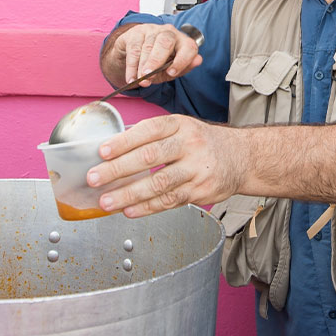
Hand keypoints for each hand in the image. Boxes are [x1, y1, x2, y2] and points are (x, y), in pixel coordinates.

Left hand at [85, 115, 243, 217]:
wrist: (241, 157)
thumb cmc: (202, 142)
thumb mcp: (181, 128)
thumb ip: (152, 136)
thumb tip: (113, 149)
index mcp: (180, 125)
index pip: (149, 130)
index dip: (124, 141)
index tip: (102, 151)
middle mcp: (190, 145)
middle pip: (150, 157)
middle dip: (118, 169)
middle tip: (94, 178)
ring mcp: (197, 169)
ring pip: (159, 184)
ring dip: (129, 194)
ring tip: (106, 202)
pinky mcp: (201, 191)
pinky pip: (170, 201)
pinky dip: (147, 207)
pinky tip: (129, 210)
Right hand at [103, 23, 202, 87]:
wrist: (134, 54)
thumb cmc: (157, 63)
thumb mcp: (170, 70)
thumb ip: (183, 68)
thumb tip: (198, 60)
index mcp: (182, 41)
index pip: (188, 47)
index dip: (181, 60)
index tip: (171, 73)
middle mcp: (168, 32)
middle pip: (165, 42)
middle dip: (156, 61)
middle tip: (149, 76)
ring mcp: (151, 30)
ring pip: (147, 47)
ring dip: (142, 66)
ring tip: (140, 80)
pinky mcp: (136, 32)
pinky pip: (134, 49)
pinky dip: (131, 66)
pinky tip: (131, 77)